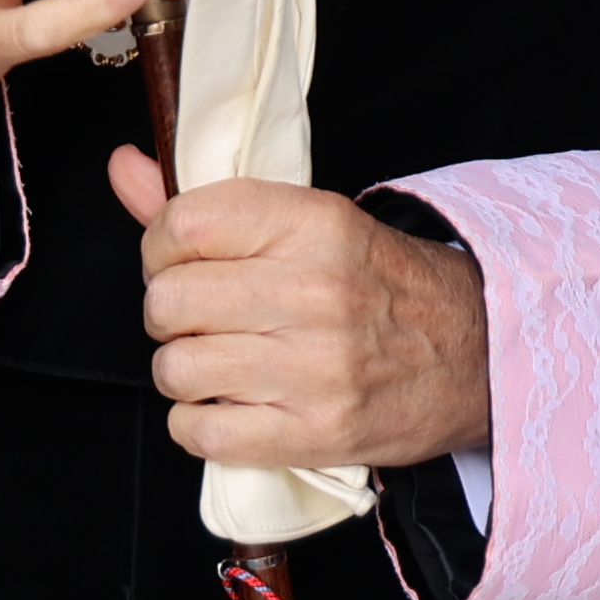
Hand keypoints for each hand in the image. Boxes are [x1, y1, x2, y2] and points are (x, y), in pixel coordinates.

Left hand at [108, 149, 494, 472]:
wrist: (475, 354)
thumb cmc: (380, 285)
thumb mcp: (311, 223)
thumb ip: (211, 203)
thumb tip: (124, 166)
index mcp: (313, 224)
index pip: (184, 224)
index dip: (161, 246)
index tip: (182, 260)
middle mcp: (313, 291)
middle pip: (168, 302)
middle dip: (172, 313)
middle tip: (206, 317)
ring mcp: (313, 368)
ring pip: (175, 369)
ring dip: (186, 371)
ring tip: (222, 362)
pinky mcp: (313, 432)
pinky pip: (201, 433)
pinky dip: (200, 425)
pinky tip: (232, 406)